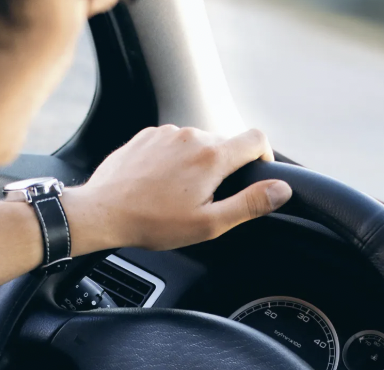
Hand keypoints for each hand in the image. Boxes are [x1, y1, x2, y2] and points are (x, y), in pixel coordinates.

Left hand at [63, 125, 292, 253]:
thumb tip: (281, 190)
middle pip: (225, 143)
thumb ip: (249, 204)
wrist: (102, 211)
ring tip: (178, 195)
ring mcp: (167, 132)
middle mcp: (192, 135)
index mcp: (212, 156)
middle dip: (224, 169)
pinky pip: (172, 143)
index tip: (256, 175)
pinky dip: (174, 160)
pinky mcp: (147, 135)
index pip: (257, 139)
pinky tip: (160, 184)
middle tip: (207, 200)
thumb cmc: (153, 222)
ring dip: (197, 164)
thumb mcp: (209, 223)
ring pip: (197, 143)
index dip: (264, 156)